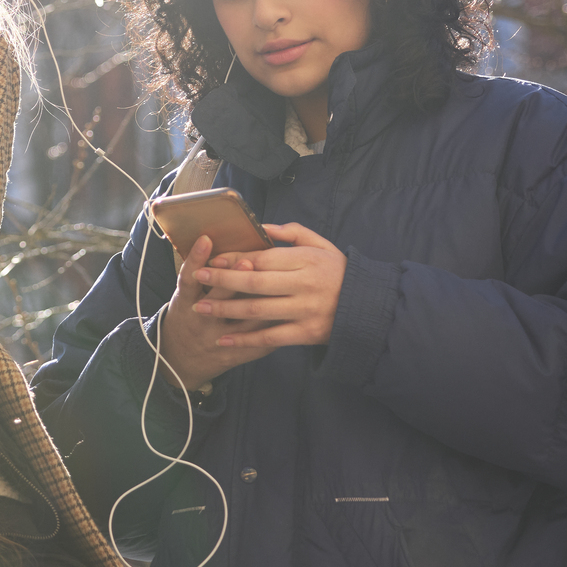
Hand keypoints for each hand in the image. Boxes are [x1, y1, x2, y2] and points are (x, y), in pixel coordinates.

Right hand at [154, 236, 285, 389]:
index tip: (207, 240)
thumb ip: (196, 269)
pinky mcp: (234, 356)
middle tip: (246, 260)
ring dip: (261, 303)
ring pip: (243, 322)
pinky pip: (257, 343)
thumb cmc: (188, 314)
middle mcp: (199, 323)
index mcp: (184, 304)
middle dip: (232, 280)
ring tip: (278, 286)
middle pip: (215, 300)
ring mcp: (216, 341)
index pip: (189, 280)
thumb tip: (210, 238)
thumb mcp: (184, 294)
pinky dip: (272, 328)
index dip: (197, 259)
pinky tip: (287, 313)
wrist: (181, 359)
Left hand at [198, 223, 346, 359]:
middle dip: (222, 279)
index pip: (263, 258)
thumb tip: (262, 226)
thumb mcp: (321, 245)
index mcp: (306, 260)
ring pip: (258, 310)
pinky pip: (270, 337)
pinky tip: (224, 338)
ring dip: (226, 309)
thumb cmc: (338, 272)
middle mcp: (304, 285)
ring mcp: (305, 310)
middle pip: (255, 282)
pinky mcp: (306, 333)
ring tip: (201, 307)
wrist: (368, 307)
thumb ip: (292, 234)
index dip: (234, 258)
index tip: (211, 258)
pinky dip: (245, 339)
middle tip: (198, 278)